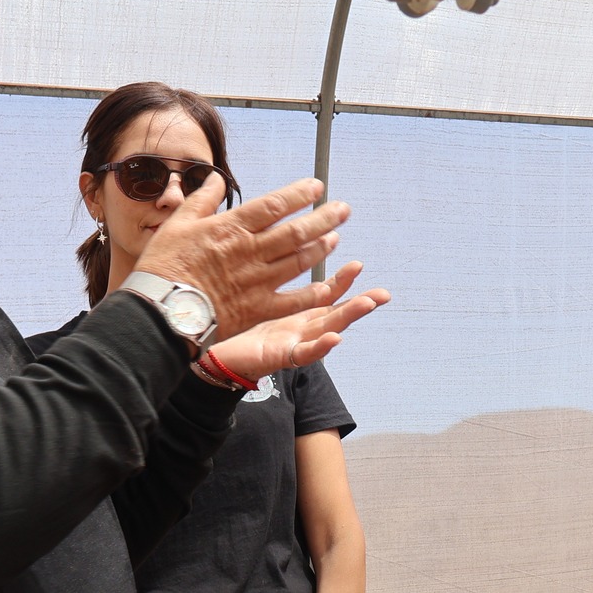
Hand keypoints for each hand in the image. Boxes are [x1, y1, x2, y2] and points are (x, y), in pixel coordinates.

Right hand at [132, 176, 351, 341]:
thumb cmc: (164, 265)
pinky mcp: (258, 308)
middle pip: (296, 231)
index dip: (299, 194)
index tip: (317, 187)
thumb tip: (214, 177)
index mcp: (232, 228)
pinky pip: (293, 300)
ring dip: (321, 248)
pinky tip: (327, 286)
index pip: (275, 205)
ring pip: (299, 261)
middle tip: (342, 210)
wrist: (161, 311)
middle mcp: (251, 252)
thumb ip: (201, 199)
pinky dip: (312, 293)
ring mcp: (257, 281)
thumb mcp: (178, 223)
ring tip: (335, 238)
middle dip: (323, 218)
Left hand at [210, 261, 389, 380]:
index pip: (323, 293)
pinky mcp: (278, 357)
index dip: (342, 281)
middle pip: (334, 312)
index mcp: (292, 310)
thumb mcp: (249, 290)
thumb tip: (261, 235)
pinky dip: (320, 347)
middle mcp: (297, 327)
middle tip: (382, 293)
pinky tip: (334, 339)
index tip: (358, 265)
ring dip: (348, 318)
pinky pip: (303, 354)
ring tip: (368, 305)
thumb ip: (260, 267)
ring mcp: (291, 342)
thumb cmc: (227, 324)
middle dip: (359, 303)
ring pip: (327, 330)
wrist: (210, 354)